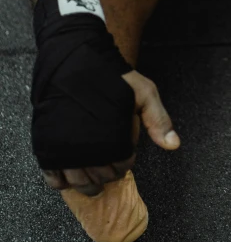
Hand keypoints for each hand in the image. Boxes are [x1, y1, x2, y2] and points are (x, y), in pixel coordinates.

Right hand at [41, 70, 179, 196]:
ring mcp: (64, 148)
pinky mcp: (45, 145)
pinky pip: (52, 178)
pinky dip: (61, 180)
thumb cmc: (112, 76)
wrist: (76, 59)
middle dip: (108, 172)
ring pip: (78, 182)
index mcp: (112, 138)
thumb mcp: (144, 92)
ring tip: (92, 171)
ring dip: (87, 181)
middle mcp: (87, 147)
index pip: (121, 167)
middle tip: (109, 159)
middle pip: (100, 178)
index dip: (125, 161)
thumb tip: (174, 145)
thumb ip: (159, 120)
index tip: (124, 152)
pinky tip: (69, 172)